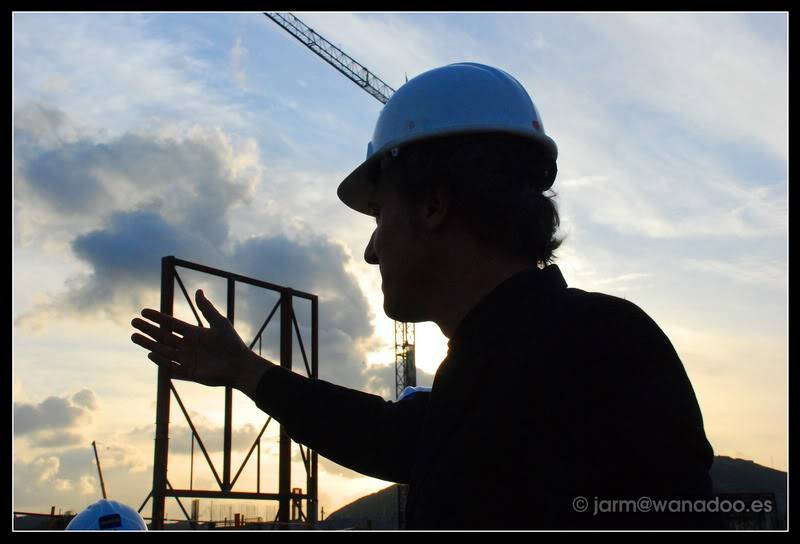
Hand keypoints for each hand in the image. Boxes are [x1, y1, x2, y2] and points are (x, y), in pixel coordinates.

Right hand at [131, 289, 265, 392]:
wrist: (240, 365)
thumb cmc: (232, 343)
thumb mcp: (219, 322)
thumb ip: (206, 308)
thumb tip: (198, 291)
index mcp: (194, 333)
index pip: (171, 324)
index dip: (158, 318)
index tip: (143, 312)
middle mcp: (188, 346)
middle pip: (163, 337)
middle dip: (148, 330)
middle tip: (133, 323)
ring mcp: (187, 360)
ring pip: (163, 351)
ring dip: (149, 344)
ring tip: (134, 336)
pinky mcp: (189, 373)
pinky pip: (171, 367)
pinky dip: (161, 361)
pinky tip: (150, 355)